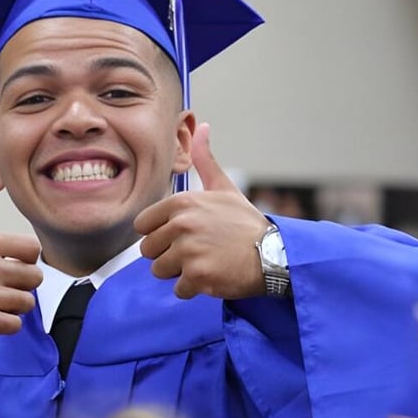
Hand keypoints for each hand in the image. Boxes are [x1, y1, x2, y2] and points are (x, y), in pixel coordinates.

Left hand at [135, 123, 271, 299]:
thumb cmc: (246, 224)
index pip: (142, 226)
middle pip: (148, 250)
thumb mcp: (224, 188)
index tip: (182, 235)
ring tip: (204, 263)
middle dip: (167, 255)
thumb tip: (201, 127)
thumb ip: (205, 161)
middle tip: (196, 252)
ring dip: (179, 273)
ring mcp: (188, 251)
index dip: (160, 233)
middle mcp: (181, 225)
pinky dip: (192, 289)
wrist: (275, 255)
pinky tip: (212, 277)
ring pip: (160, 270)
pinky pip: (178, 289)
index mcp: (181, 203)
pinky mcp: (198, 276)